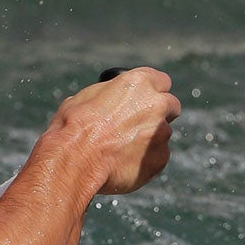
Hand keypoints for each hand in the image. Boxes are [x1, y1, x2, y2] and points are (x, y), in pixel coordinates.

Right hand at [46, 66, 180, 195]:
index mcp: (138, 83)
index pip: (162, 81)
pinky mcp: (161, 158)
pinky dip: (146, 160)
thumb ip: (112, 95)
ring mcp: (161, 133)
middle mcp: (156, 104)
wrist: (75, 161)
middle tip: (141, 124)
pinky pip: (158, 157)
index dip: (153, 91)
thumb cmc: (74, 127)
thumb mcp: (87, 97)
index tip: (147, 99)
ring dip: (149, 139)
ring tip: (120, 149)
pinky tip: (123, 163)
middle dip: (160, 114)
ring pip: (163, 134)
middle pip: (171, 105)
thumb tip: (112, 99)